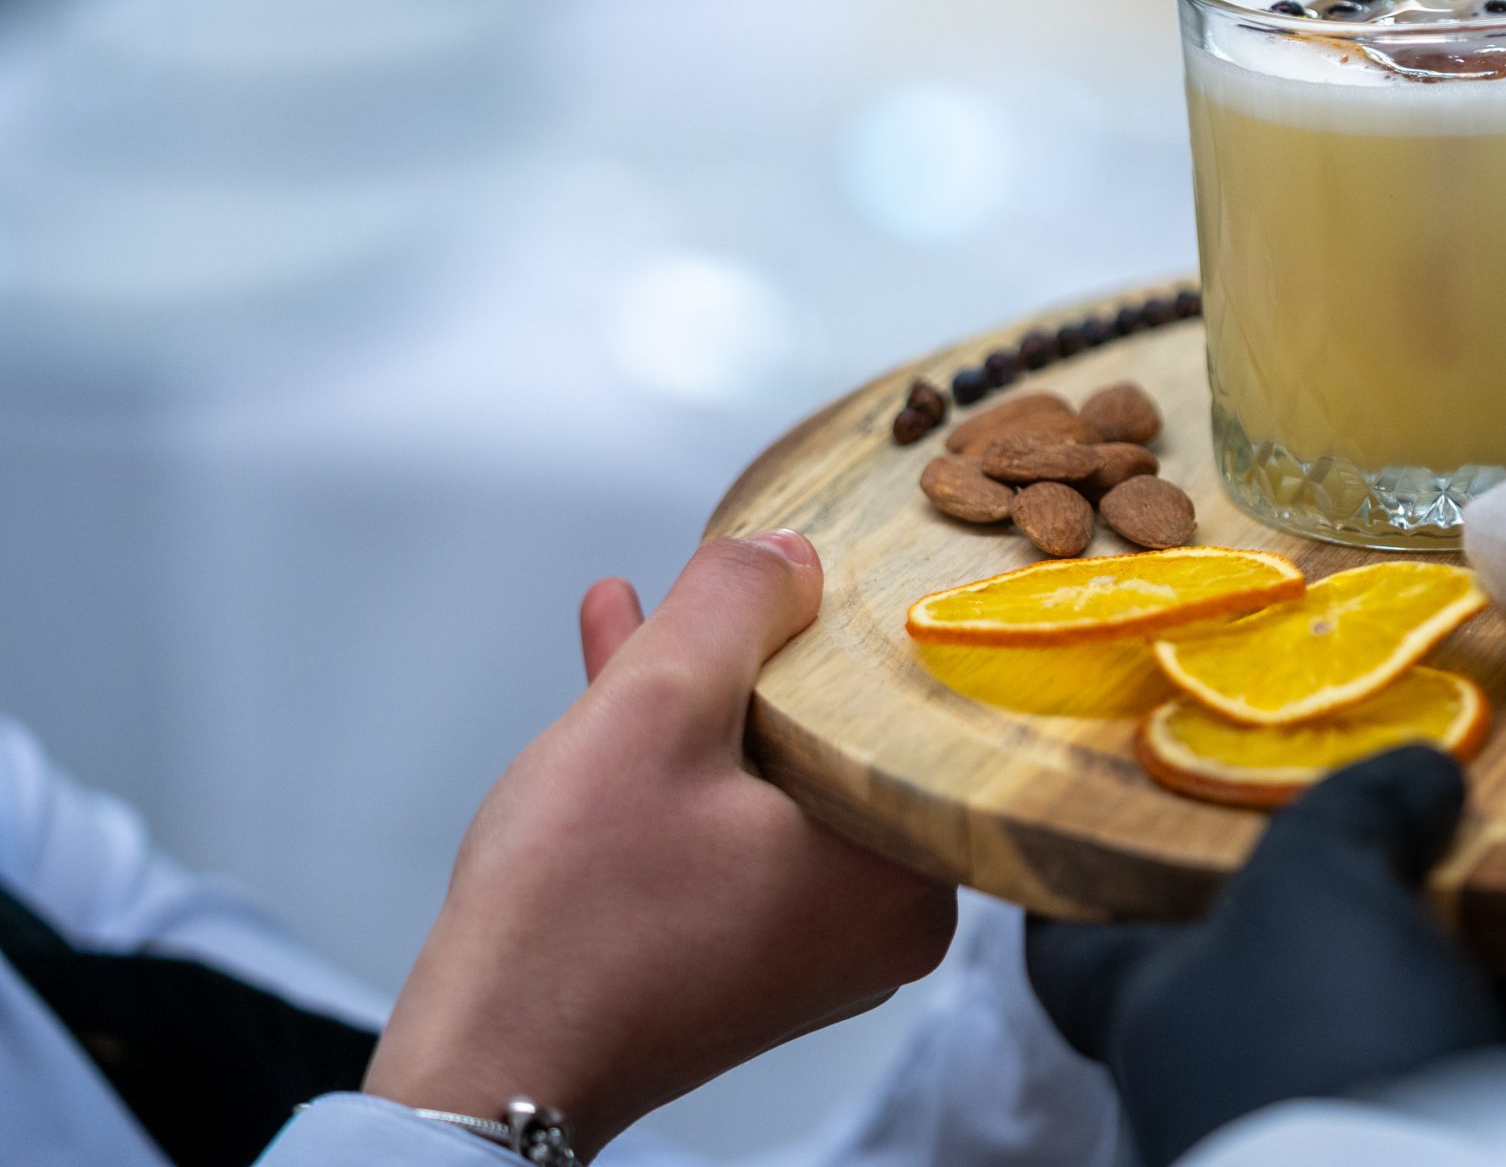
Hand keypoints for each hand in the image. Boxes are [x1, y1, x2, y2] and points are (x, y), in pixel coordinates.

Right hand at [364, 531, 955, 1147]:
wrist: (488, 1065)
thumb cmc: (574, 914)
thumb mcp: (656, 705)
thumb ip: (735, 605)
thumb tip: (792, 554)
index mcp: (904, 862)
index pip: (895, 701)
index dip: (830, 623)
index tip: (792, 571)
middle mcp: (888, 918)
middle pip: (831, 739)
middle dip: (748, 658)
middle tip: (707, 586)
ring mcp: (823, 949)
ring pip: (773, 782)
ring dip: (703, 704)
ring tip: (636, 616)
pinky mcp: (756, 962)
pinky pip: (739, 834)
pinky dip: (686, 770)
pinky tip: (616, 683)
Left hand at [1025, 748, 1505, 1165]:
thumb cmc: (1320, 1044)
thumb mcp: (1315, 881)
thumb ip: (1353, 810)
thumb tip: (1418, 776)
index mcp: (1154, 1010)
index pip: (1076, 945)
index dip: (1085, 874)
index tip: (1118, 806)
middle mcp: (1227, 1078)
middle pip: (1270, 963)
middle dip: (1346, 891)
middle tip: (1409, 804)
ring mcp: (1336, 1128)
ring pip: (1395, 1013)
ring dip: (1463, 947)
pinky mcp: (1442, 1150)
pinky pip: (1505, 1061)